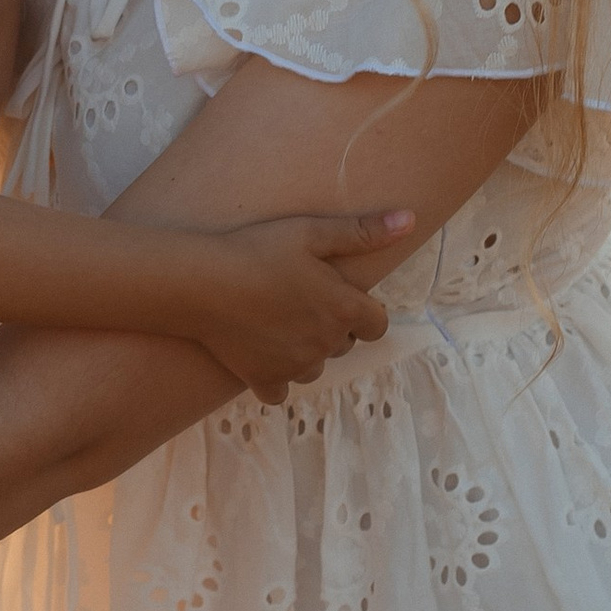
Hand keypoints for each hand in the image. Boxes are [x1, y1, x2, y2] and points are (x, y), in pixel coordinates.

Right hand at [186, 210, 408, 401]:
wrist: (201, 283)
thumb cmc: (257, 249)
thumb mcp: (311, 232)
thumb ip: (363, 231)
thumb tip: (409, 220)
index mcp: (344, 309)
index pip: (377, 324)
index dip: (364, 311)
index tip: (340, 296)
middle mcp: (326, 344)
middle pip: (344, 345)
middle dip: (332, 327)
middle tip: (301, 300)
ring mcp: (295, 366)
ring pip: (314, 367)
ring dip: (306, 351)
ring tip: (280, 323)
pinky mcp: (264, 379)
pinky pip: (280, 390)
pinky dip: (275, 376)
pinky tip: (261, 352)